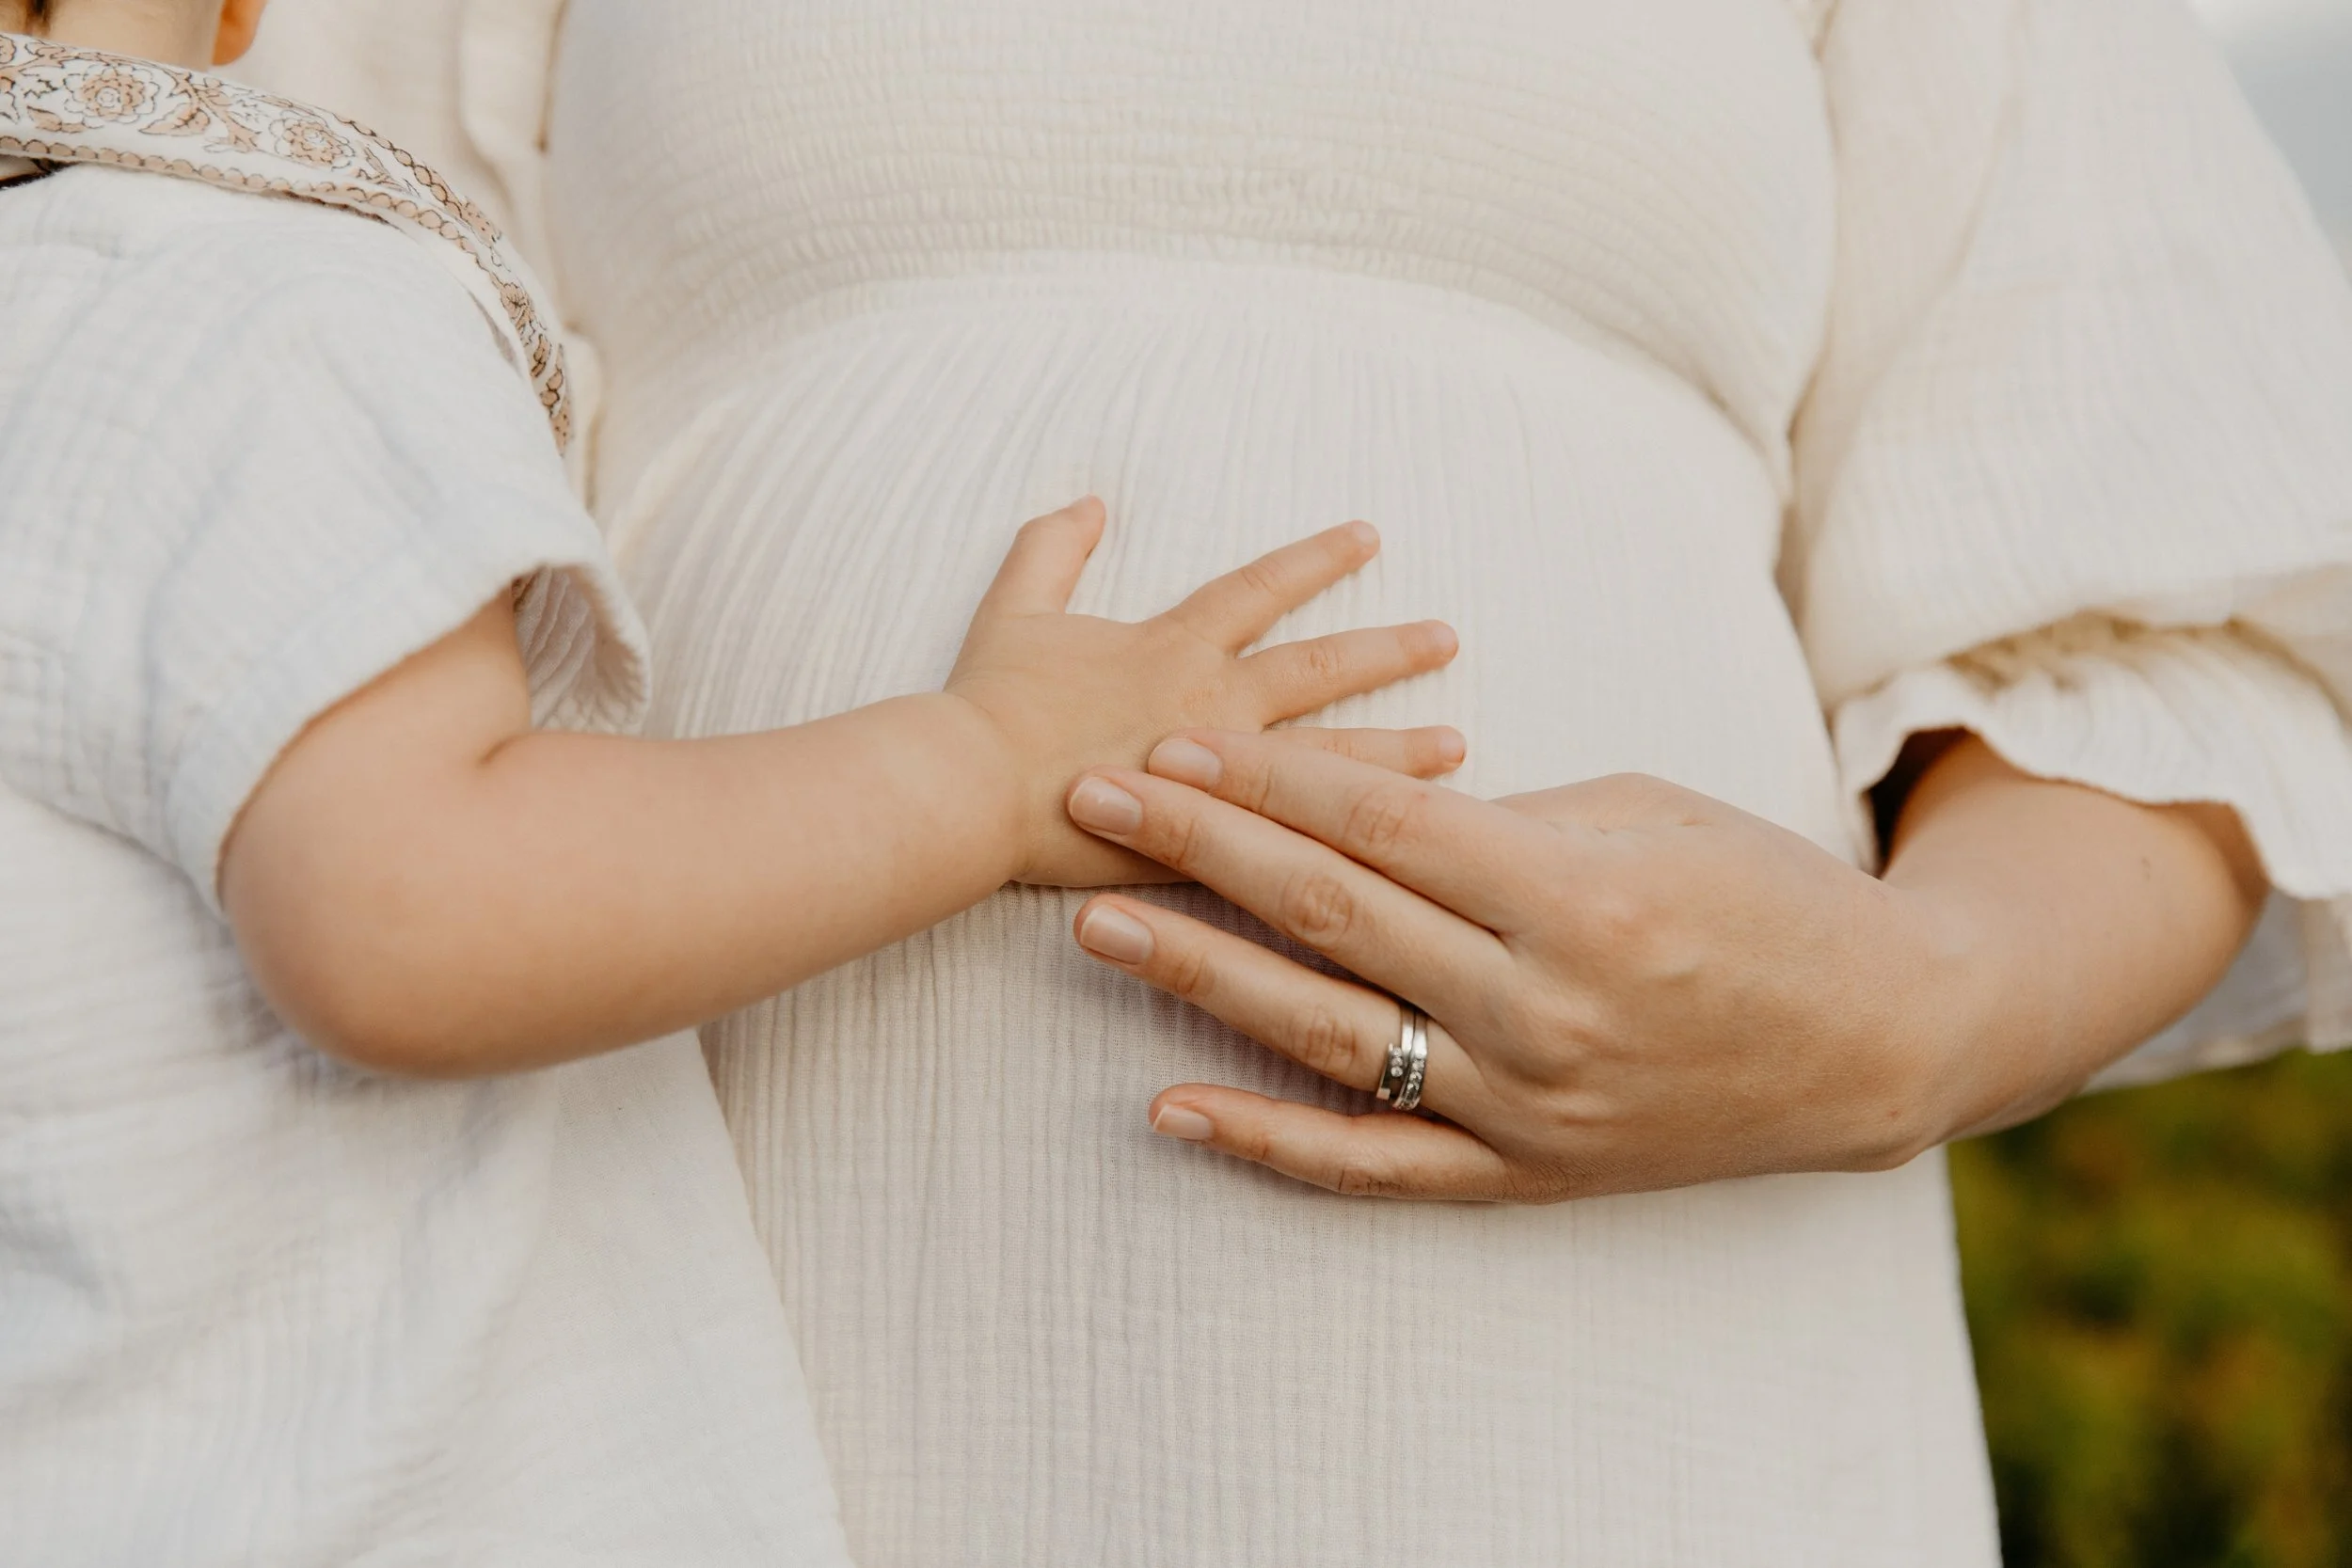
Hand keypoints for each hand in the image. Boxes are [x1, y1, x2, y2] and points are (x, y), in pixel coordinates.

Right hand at [948, 499, 1461, 886]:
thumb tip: (1088, 500)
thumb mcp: (1016, 608)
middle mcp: (1213, 703)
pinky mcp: (1210, 845)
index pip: (1263, 589)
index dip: (1317, 559)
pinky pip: (1301, 838)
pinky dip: (1354, 837)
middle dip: (1389, 650)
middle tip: (1448, 638)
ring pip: (1333, 757)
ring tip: (1457, 743)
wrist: (969, 791)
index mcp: (1172, 647)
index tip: (1369, 538)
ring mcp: (1220, 776)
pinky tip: (1402, 842)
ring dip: (1398, 751)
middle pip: (1322, 669)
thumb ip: (1052, 547)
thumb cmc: (988, 704)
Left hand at [1059, 730, 2258, 1200]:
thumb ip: (1497, 821)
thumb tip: (1355, 809)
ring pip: (1331, 1037)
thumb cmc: (1762, 896)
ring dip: (1201, 979)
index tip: (1167, 740)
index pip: (1383, 830)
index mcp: (1581, 895)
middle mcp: (1546, 1007)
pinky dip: (1270, 1142)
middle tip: (1088, 796)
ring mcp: (1530, 1104)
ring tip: (1095, 927)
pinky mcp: (1524, 1175)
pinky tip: (1170, 1107)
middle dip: (1197, 848)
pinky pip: (1376, 1165)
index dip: (1263, 782)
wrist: (1877, 1038)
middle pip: (1334, 916)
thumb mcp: (1645, 816)